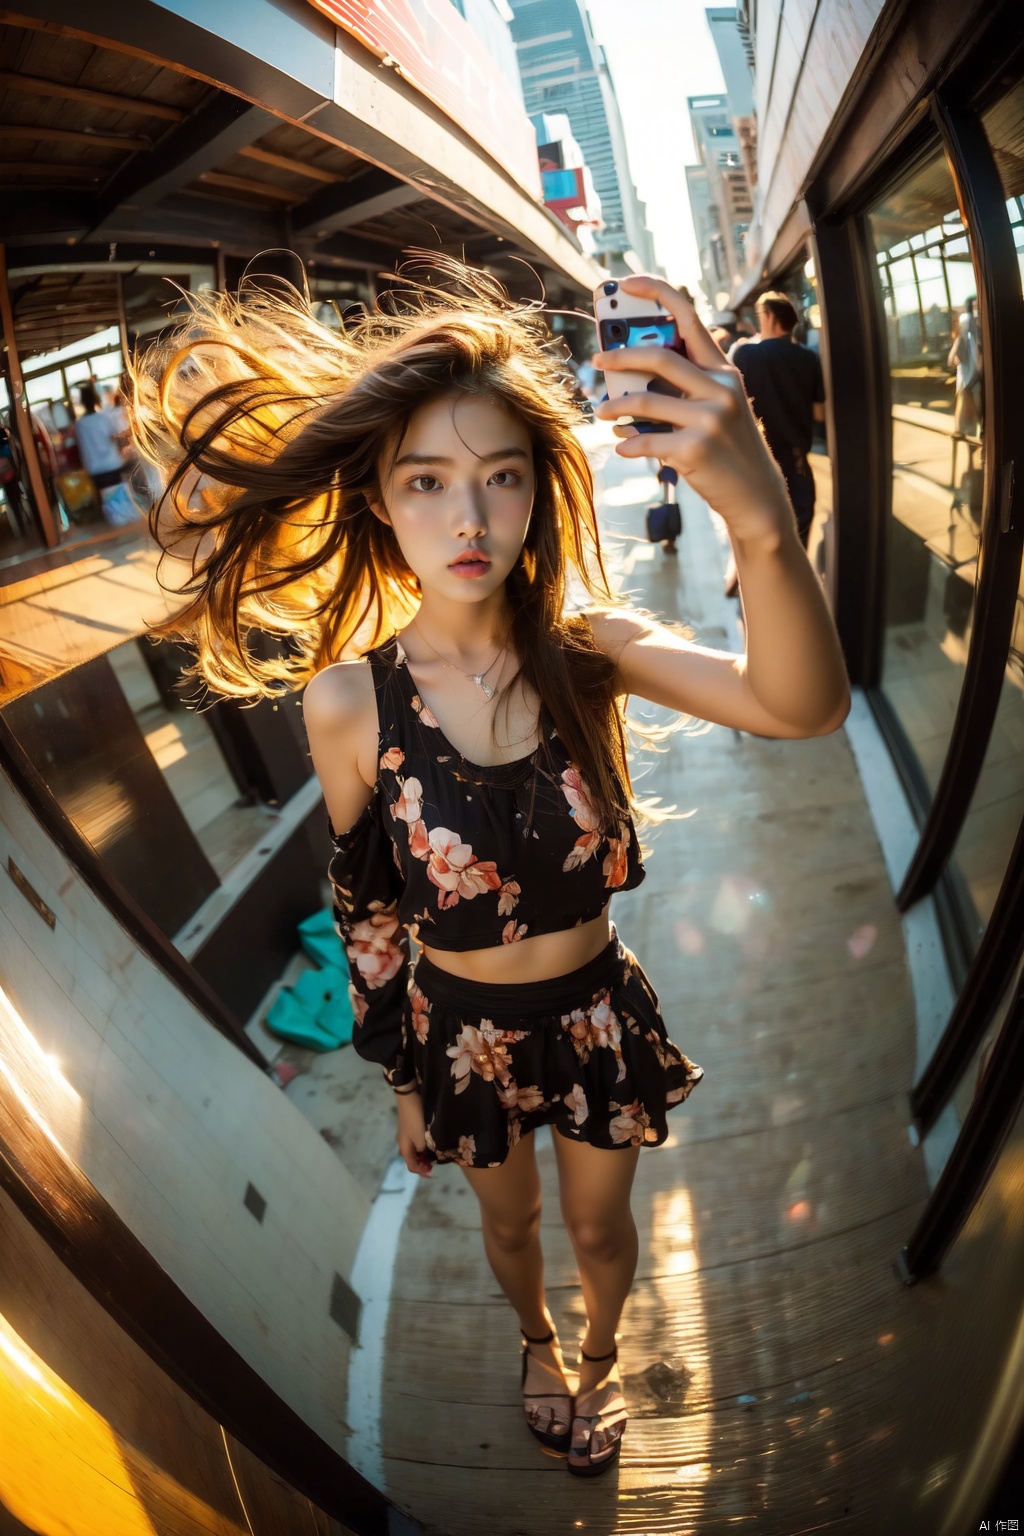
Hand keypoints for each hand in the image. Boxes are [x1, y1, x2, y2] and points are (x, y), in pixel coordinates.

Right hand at [395, 1090, 432, 1177]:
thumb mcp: (421, 1139)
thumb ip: (423, 1150)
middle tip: (435, 1164)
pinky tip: (431, 1144)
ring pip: (415, 1151)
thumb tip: (425, 1153)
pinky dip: (424, 1147)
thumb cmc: (415, 1121)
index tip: (433, 1172)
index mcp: (404, 1149)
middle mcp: (403, 1144)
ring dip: (424, 1155)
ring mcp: (406, 1136)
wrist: (409, 1100)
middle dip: (423, 1164)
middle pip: (413, 1159)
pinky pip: (417, 1143)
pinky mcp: (410, 1129)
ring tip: (435, 1155)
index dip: (422, 1172)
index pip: (411, 1166)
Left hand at [593, 275, 792, 546]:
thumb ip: (684, 388)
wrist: (756, 495)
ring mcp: (710, 419)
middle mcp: (721, 388)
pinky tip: (622, 446)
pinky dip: (629, 444)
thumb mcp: (718, 409)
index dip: (656, 293)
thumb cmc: (727, 449)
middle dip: (619, 356)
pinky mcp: (696, 449)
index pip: (690, 316)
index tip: (625, 284)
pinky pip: (647, 441)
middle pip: (659, 357)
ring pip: (645, 401)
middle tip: (597, 360)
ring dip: (616, 406)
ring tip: (602, 412)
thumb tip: (629, 379)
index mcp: (724, 371)